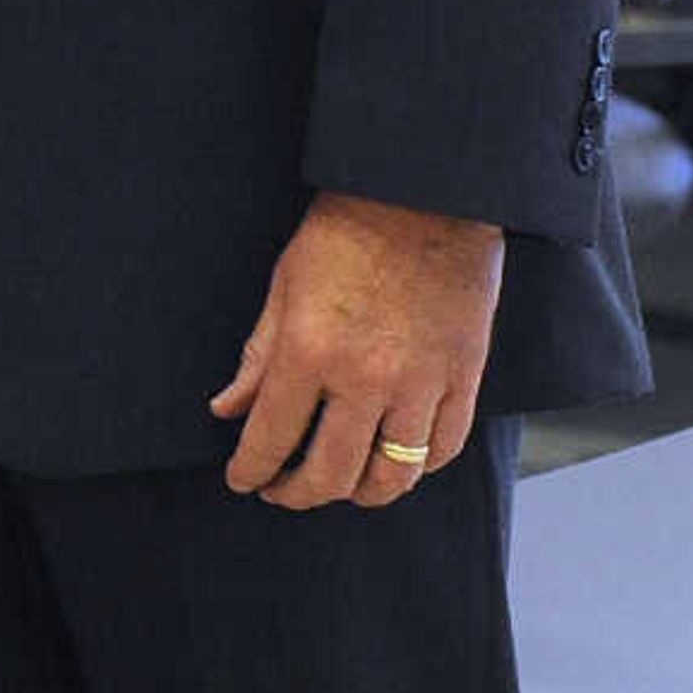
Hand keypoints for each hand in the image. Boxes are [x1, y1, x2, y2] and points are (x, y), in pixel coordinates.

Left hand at [209, 190, 501, 507]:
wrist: (424, 198)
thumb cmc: (345, 233)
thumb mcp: (283, 287)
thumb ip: (258, 358)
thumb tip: (228, 409)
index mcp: (310, 352)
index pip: (271, 436)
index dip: (251, 469)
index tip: (242, 480)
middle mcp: (366, 380)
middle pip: (331, 473)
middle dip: (297, 493)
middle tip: (280, 491)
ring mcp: (421, 385)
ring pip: (391, 477)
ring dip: (358, 494)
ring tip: (336, 486)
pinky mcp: (464, 380)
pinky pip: (442, 450)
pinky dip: (415, 469)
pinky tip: (392, 464)